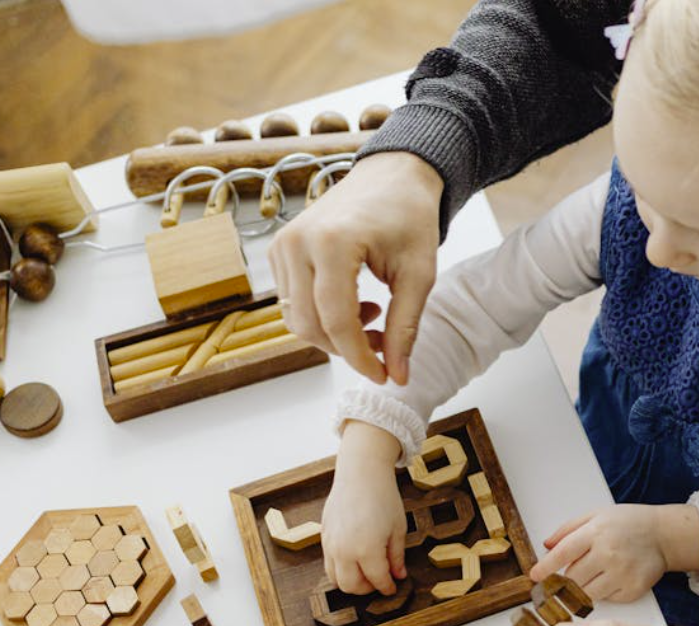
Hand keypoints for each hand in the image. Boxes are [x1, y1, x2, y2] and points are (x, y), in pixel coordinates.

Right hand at [269, 151, 443, 384]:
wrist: (391, 176)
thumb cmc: (409, 217)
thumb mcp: (419, 274)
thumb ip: (406, 327)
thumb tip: (397, 376)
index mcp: (332, 242)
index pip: (337, 321)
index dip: (360, 358)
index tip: (383, 376)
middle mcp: (297, 242)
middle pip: (309, 326)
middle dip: (346, 349)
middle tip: (384, 344)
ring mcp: (282, 245)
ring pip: (296, 319)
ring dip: (334, 334)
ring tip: (374, 316)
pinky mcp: (279, 250)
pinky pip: (292, 302)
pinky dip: (321, 316)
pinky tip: (354, 303)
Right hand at [321, 422, 406, 594]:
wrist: (360, 473)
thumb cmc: (383, 497)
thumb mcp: (398, 528)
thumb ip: (396, 556)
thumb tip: (398, 576)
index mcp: (366, 549)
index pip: (377, 580)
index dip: (387, 587)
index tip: (393, 588)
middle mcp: (344, 550)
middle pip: (352, 587)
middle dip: (368, 589)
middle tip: (380, 581)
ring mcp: (330, 544)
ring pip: (336, 579)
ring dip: (351, 582)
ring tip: (367, 573)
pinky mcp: (323, 536)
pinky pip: (328, 564)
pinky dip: (341, 569)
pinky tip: (355, 560)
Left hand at [530, 504, 698, 601]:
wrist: (663, 535)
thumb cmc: (628, 523)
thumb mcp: (596, 515)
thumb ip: (568, 529)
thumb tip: (546, 546)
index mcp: (597, 532)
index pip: (563, 553)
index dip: (545, 567)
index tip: (534, 577)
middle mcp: (609, 553)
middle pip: (572, 578)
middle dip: (562, 582)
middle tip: (560, 581)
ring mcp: (622, 574)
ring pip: (586, 594)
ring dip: (580, 590)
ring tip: (588, 578)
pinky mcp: (633, 590)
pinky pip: (606, 600)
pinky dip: (602, 593)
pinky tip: (609, 580)